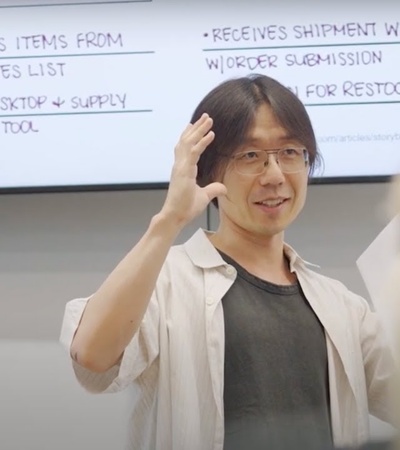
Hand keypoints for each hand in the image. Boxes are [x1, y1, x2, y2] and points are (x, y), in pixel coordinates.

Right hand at [161, 113, 226, 227]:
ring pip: (189, 142)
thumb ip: (213, 189)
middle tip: (206, 116)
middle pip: (187, 141)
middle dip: (196, 128)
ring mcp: (180, 167)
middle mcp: (180, 165)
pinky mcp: (184, 171)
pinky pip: (193, 152)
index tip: (199, 126)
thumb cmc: (185, 208)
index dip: (193, 136)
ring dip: (199, 130)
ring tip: (208, 119)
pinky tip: (210, 134)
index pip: (187, 148)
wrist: (176, 216)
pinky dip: (202, 142)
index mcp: (182, 169)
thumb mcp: (204, 196)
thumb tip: (223, 188)